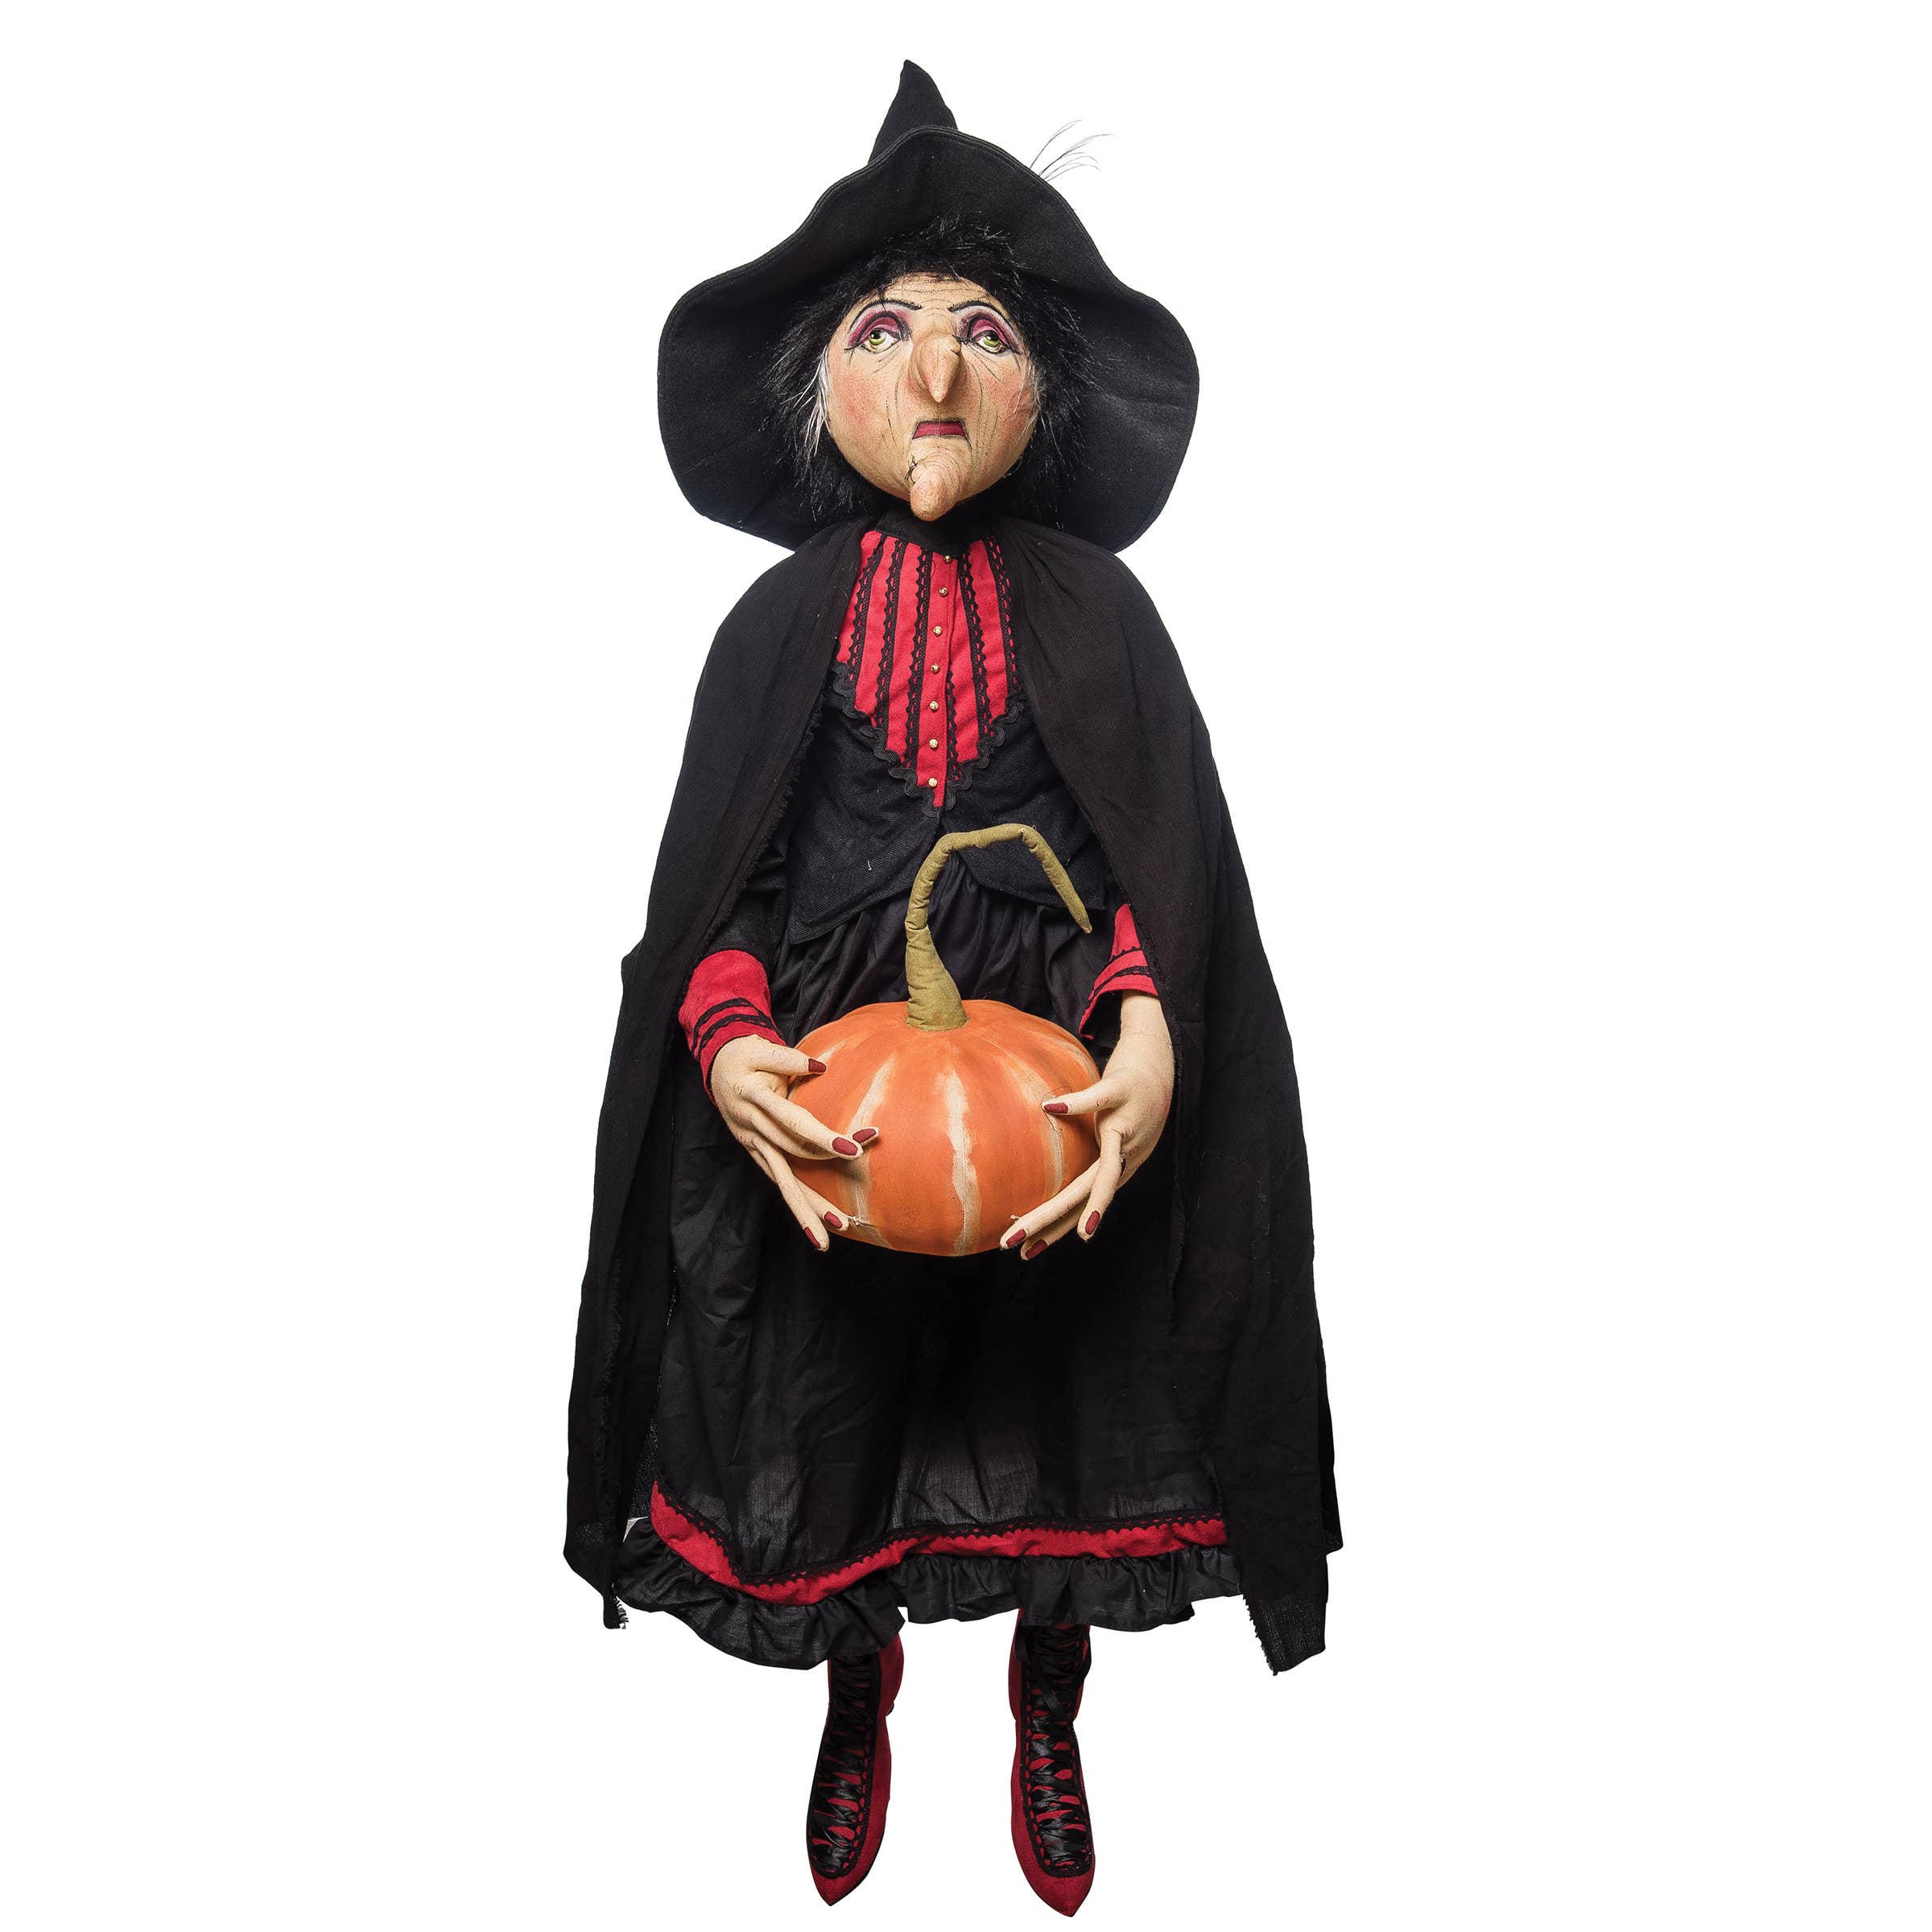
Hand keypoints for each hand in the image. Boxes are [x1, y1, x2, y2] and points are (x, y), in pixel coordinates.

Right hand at [709, 1035, 875, 1251]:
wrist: (717, 1067)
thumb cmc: (744, 1056)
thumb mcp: (760, 1049)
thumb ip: (788, 1059)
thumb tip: (820, 1067)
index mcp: (755, 1099)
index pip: (794, 1121)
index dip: (822, 1137)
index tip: (853, 1150)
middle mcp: (753, 1127)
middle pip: (792, 1159)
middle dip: (820, 1188)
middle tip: (848, 1215)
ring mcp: (752, 1144)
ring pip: (781, 1180)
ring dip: (805, 1208)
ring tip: (830, 1233)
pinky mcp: (755, 1153)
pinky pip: (777, 1179)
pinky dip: (795, 1201)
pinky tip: (813, 1222)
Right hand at [1004, 993, 1173, 1257]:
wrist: (1158, 1059)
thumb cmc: (1127, 1096)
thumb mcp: (1106, 1132)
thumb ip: (1084, 1153)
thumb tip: (1050, 1167)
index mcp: (1116, 1167)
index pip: (1080, 1206)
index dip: (1054, 1231)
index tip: (1026, 1253)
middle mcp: (1124, 1156)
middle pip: (1085, 1199)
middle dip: (1051, 1226)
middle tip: (1018, 1249)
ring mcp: (1127, 1128)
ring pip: (1103, 1172)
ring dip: (1084, 1202)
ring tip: (1076, 1232)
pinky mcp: (1125, 1090)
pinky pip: (1099, 1099)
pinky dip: (1076, 1106)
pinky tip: (1050, 1108)